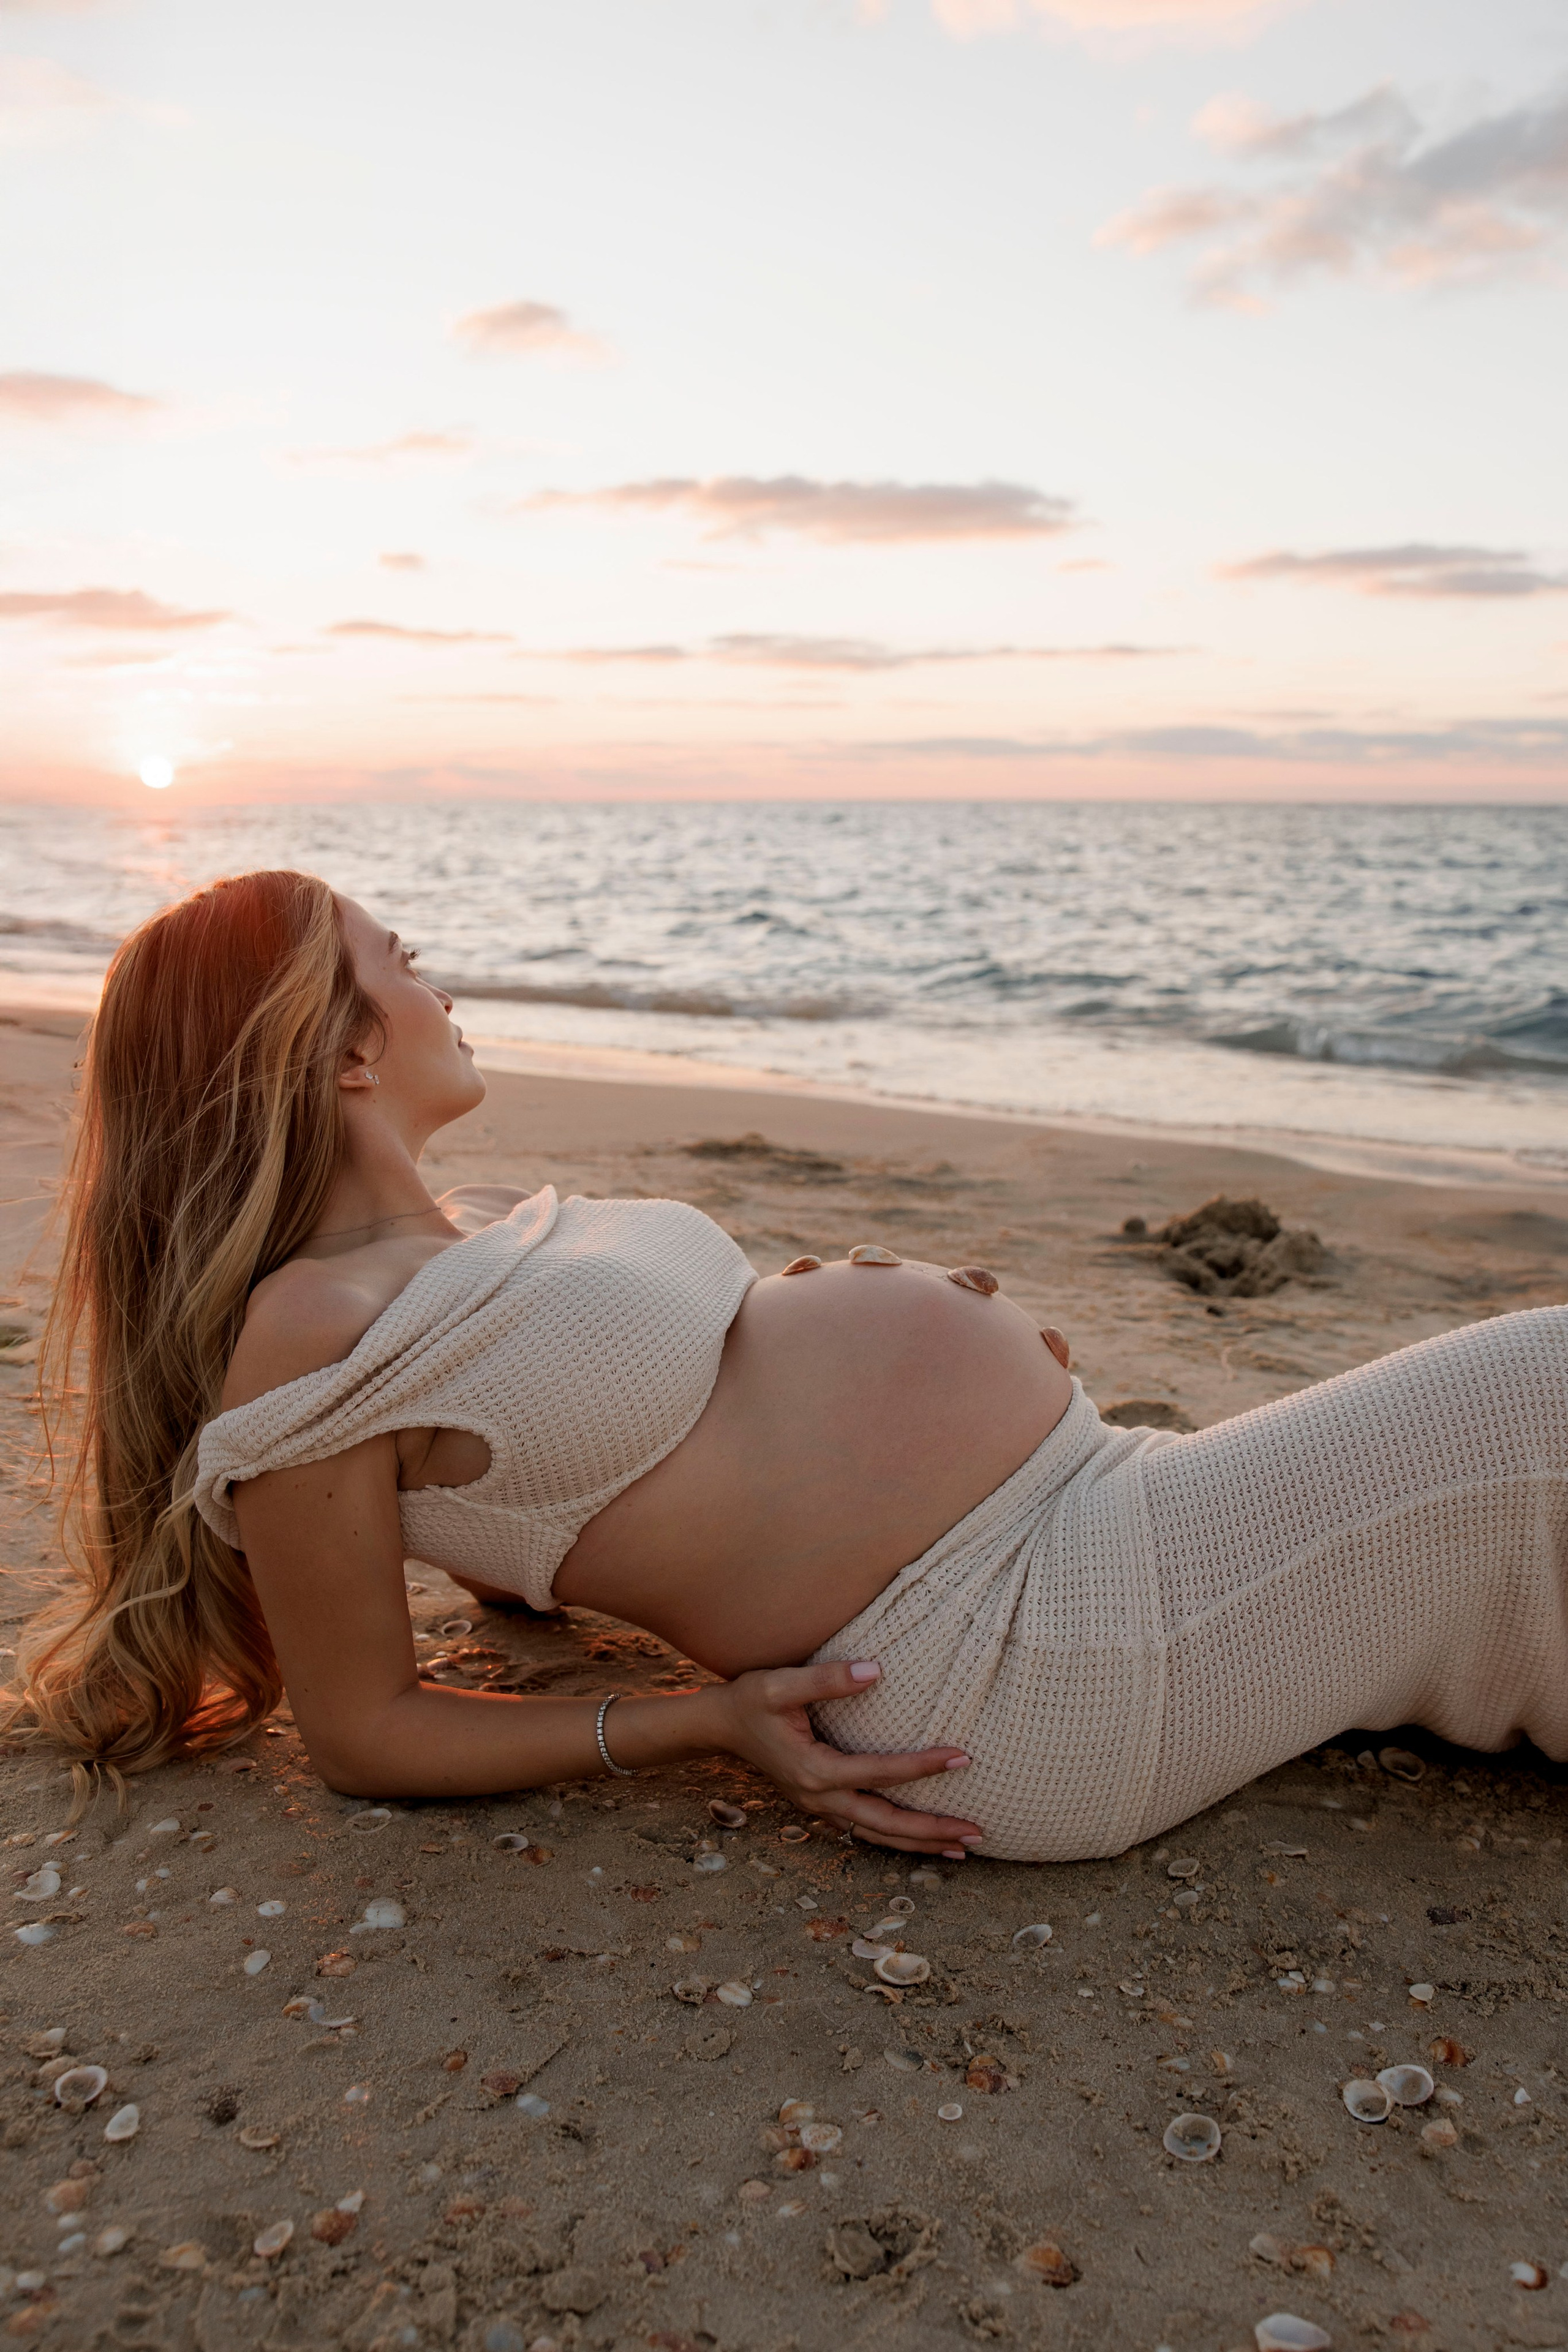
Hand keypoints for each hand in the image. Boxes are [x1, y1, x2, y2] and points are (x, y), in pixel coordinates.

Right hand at [712, 1660, 982, 1857]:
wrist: (719, 1725)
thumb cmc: (750, 1700)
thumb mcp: (781, 1684)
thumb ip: (827, 1679)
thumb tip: (877, 1671)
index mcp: (815, 1771)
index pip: (881, 1773)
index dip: (924, 1766)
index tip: (963, 1756)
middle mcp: (819, 1798)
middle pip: (885, 1824)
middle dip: (932, 1830)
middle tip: (978, 1832)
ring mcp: (818, 1806)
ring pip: (876, 1835)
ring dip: (919, 1844)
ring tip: (962, 1849)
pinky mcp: (819, 1804)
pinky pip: (864, 1828)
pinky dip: (896, 1838)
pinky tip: (920, 1839)